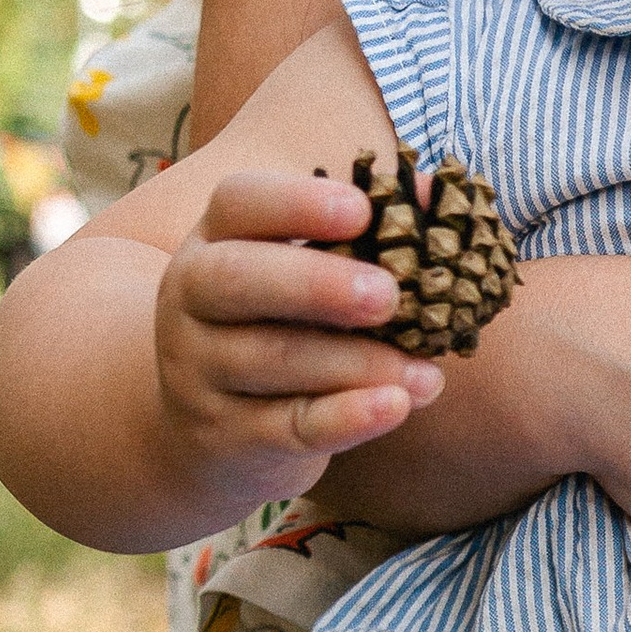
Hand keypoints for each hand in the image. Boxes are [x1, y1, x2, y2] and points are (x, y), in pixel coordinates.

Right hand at [155, 169, 443, 499]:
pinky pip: (288, 426)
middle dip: (317, 283)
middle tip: (388, 295)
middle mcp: (192, 300)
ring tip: (426, 370)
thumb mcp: (306, 274)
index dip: (297, 201)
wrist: (214, 433)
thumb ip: (370, 233)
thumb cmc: (282, 328)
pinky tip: (399, 404)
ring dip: (360, 363)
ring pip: (273, 359)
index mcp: (217, 241)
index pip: (238, 202)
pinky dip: (348, 417)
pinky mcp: (225, 437)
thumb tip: (438, 194)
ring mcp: (200, 371)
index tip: (362, 210)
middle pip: (237, 279)